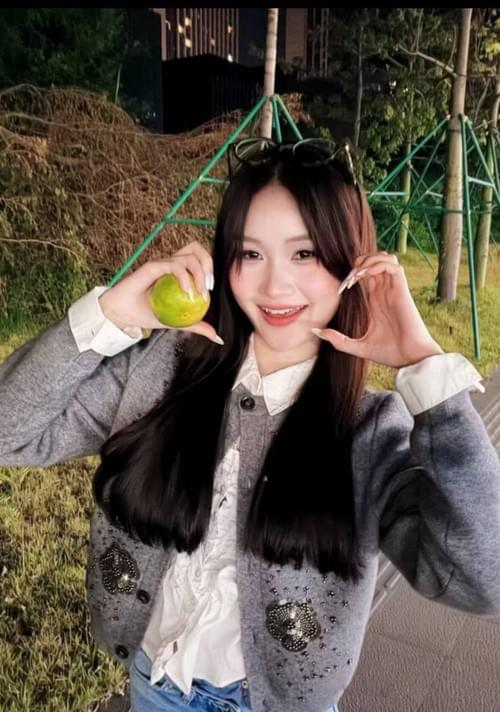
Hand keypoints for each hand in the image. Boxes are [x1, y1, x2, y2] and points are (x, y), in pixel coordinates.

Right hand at [98, 241, 223, 345]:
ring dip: (199, 272)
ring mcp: (162, 263)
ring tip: (198, 292)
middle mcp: (170, 263)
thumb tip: (218, 337)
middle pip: (196, 249)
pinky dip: (184, 277)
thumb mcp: (177, 322)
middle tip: (207, 287)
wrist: (121, 316)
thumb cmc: (145, 315)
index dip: (209, 269)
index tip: (208, 291)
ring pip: (188, 255)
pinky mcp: (153, 266)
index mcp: (177, 271)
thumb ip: (196, 326)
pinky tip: (187, 292)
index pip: (198, 258)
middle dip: (208, 264)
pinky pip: (174, 265)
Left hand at [312, 251, 442, 367]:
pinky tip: (366, 275)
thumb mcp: (356, 347)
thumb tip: (316, 331)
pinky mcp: (402, 290)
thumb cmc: (388, 353)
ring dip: (369, 260)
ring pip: (384, 258)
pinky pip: (393, 265)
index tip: (341, 288)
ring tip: (358, 274)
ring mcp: (393, 290)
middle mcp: (384, 292)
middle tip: (349, 279)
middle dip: (358, 263)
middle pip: (373, 262)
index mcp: (374, 301)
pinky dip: (378, 264)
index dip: (351, 274)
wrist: (409, 358)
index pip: (364, 275)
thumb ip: (337, 340)